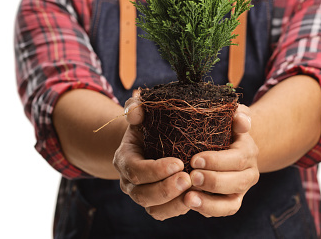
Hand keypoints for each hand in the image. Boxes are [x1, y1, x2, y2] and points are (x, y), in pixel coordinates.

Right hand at [113, 96, 192, 220]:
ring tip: (193, 192)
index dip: (155, 170)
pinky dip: (179, 208)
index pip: (136, 170)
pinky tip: (195, 198)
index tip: (178, 163)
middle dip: (165, 189)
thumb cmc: (150, 124)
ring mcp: (142, 195)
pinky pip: (164, 214)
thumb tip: (136, 110)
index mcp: (125, 159)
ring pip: (154, 209)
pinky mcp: (157, 205)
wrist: (152, 140)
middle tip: (188, 179)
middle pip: (142, 195)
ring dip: (174, 203)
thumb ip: (136, 106)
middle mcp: (129, 182)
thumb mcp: (143, 112)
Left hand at [183, 104, 259, 216]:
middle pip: (237, 183)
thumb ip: (239, 115)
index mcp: (248, 152)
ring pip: (231, 203)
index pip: (237, 159)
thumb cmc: (227, 128)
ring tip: (188, 197)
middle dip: (213, 181)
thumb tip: (240, 120)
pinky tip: (189, 203)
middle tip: (191, 176)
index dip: (217, 161)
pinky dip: (207, 210)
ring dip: (209, 202)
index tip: (195, 159)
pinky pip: (223, 212)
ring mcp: (240, 191)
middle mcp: (249, 174)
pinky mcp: (230, 202)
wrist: (231, 145)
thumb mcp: (234, 116)